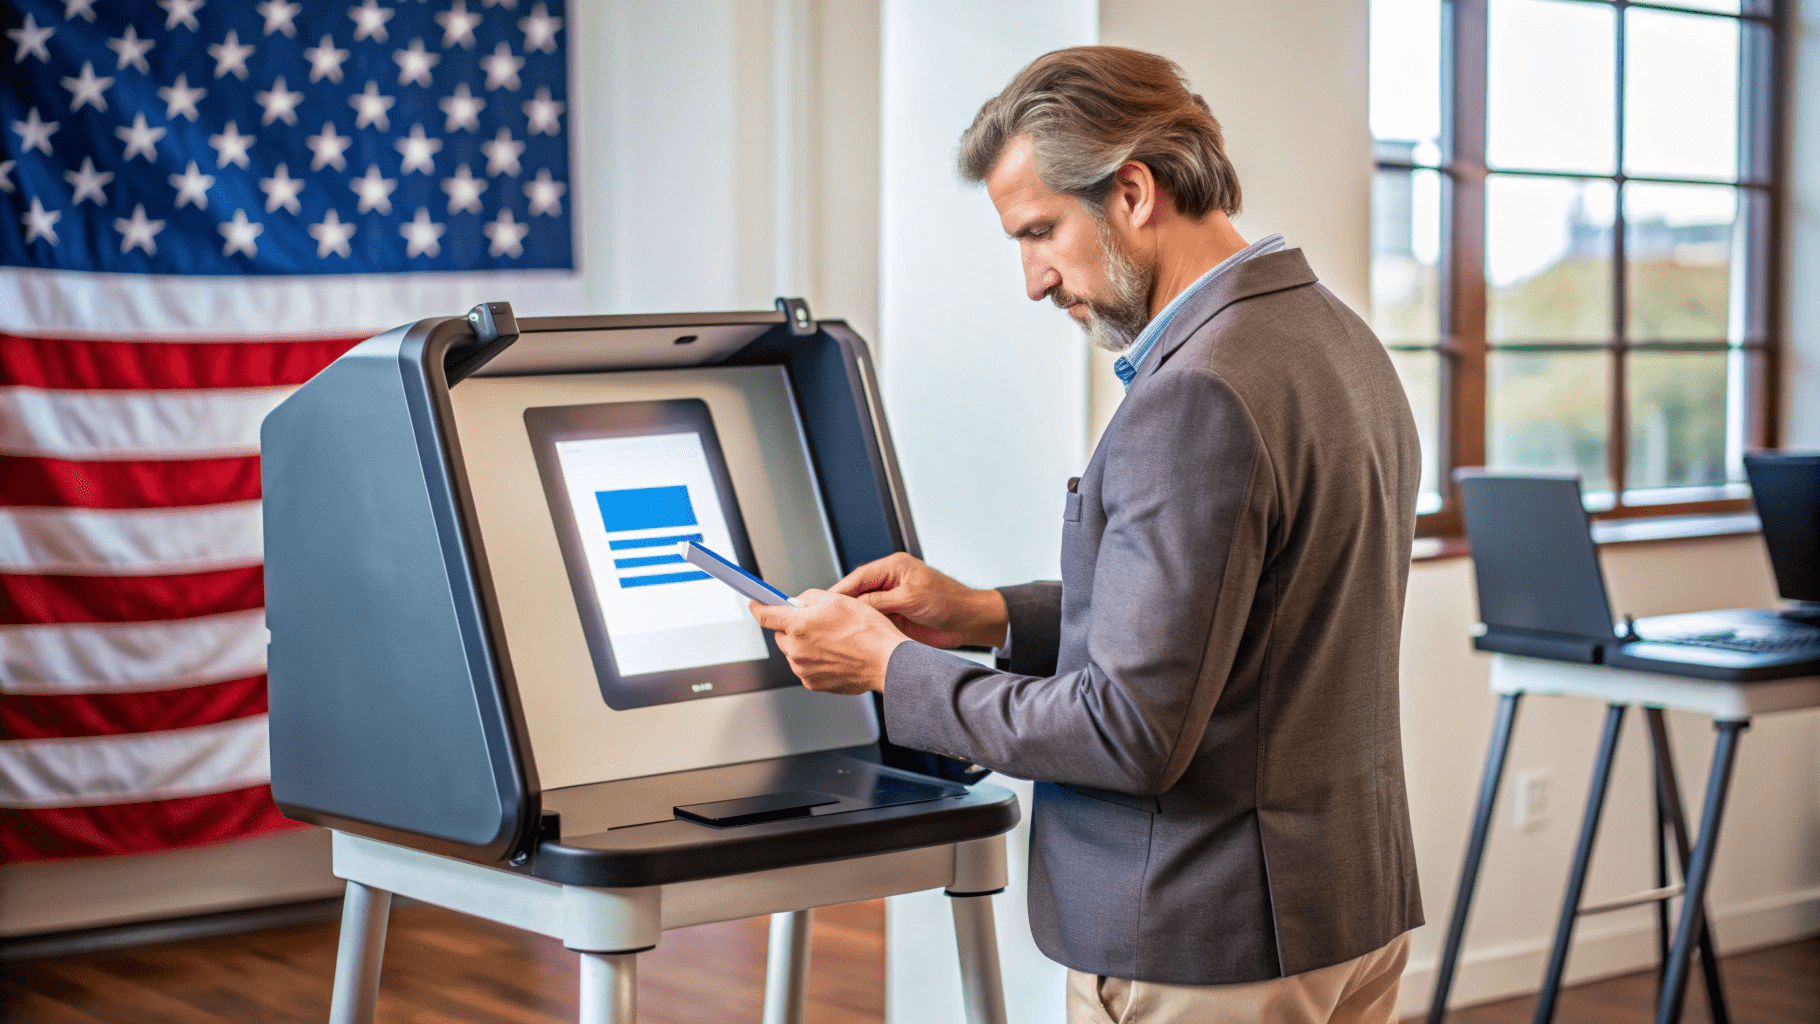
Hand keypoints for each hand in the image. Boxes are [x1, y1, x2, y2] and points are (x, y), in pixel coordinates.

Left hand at [749, 590, 909, 693]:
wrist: (886, 661)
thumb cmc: (867, 631)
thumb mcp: (838, 600)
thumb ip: (809, 598)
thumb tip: (797, 603)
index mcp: (799, 626)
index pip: (765, 616)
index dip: (758, 607)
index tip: (756, 604)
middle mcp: (796, 650)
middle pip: (782, 635)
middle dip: (794, 628)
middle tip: (819, 623)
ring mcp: (804, 670)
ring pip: (795, 652)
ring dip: (807, 645)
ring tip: (835, 641)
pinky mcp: (814, 684)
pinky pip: (807, 668)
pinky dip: (817, 661)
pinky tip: (837, 654)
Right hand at [829, 553, 1007, 649]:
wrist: (969, 621)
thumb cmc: (949, 602)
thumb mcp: (911, 598)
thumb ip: (881, 601)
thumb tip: (854, 605)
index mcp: (894, 567)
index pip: (858, 577)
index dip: (840, 591)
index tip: (823, 603)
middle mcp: (890, 581)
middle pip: (856, 592)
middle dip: (841, 605)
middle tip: (823, 618)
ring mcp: (891, 600)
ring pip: (862, 609)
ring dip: (851, 619)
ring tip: (833, 630)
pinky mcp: (895, 616)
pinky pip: (873, 622)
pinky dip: (863, 628)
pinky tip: (852, 637)